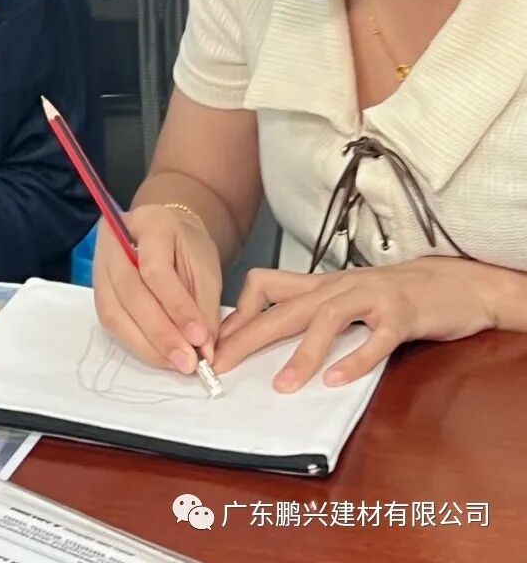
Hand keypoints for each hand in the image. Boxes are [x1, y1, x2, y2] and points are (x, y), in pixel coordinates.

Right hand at [93, 205, 221, 372]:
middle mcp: (114, 240)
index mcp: (149, 223)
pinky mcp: (97, 288)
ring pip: (113, 310)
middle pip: (129, 291)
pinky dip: (136, 343)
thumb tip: (204, 350)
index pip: (155, 269)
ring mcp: (99, 263)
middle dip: (160, 332)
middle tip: (187, 361)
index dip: (177, 307)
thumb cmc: (189, 249)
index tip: (200, 339)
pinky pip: (110, 320)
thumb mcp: (206, 269)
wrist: (168, 236)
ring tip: (175, 363)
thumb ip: (205, 307)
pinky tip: (160, 355)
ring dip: (146, 345)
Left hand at [215, 258, 500, 390]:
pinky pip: (377, 337)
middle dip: (249, 337)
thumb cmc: (392, 296)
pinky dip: (356, 358)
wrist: (453, 283)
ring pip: (327, 319)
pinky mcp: (402, 314)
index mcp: (319, 285)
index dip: (238, 314)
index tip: (215, 345)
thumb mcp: (343, 299)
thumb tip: (261, 337)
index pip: (264, 287)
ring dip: (302, 353)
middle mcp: (338, 286)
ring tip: (282, 385)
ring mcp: (370, 297)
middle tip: (222, 364)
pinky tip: (339, 381)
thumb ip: (308, 314)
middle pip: (283, 308)